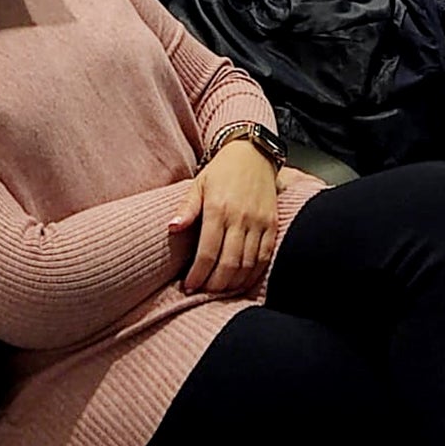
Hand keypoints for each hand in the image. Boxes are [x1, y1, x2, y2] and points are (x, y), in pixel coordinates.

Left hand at [170, 141, 278, 294]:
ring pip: (247, 264)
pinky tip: (242, 282)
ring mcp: (259, 222)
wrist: (253, 153)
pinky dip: (253, 274)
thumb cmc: (222, 170)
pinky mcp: (272, 224)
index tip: (189, 286)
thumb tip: (172, 228)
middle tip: (203, 292)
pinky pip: (264, 256)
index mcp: (218, 208)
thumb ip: (186, 209)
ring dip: (233, 283)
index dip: (198, 274)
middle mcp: (240, 217)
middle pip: (228, 263)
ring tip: (219, 291)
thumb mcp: (198, 185)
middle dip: (214, 284)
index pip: (207, 252)